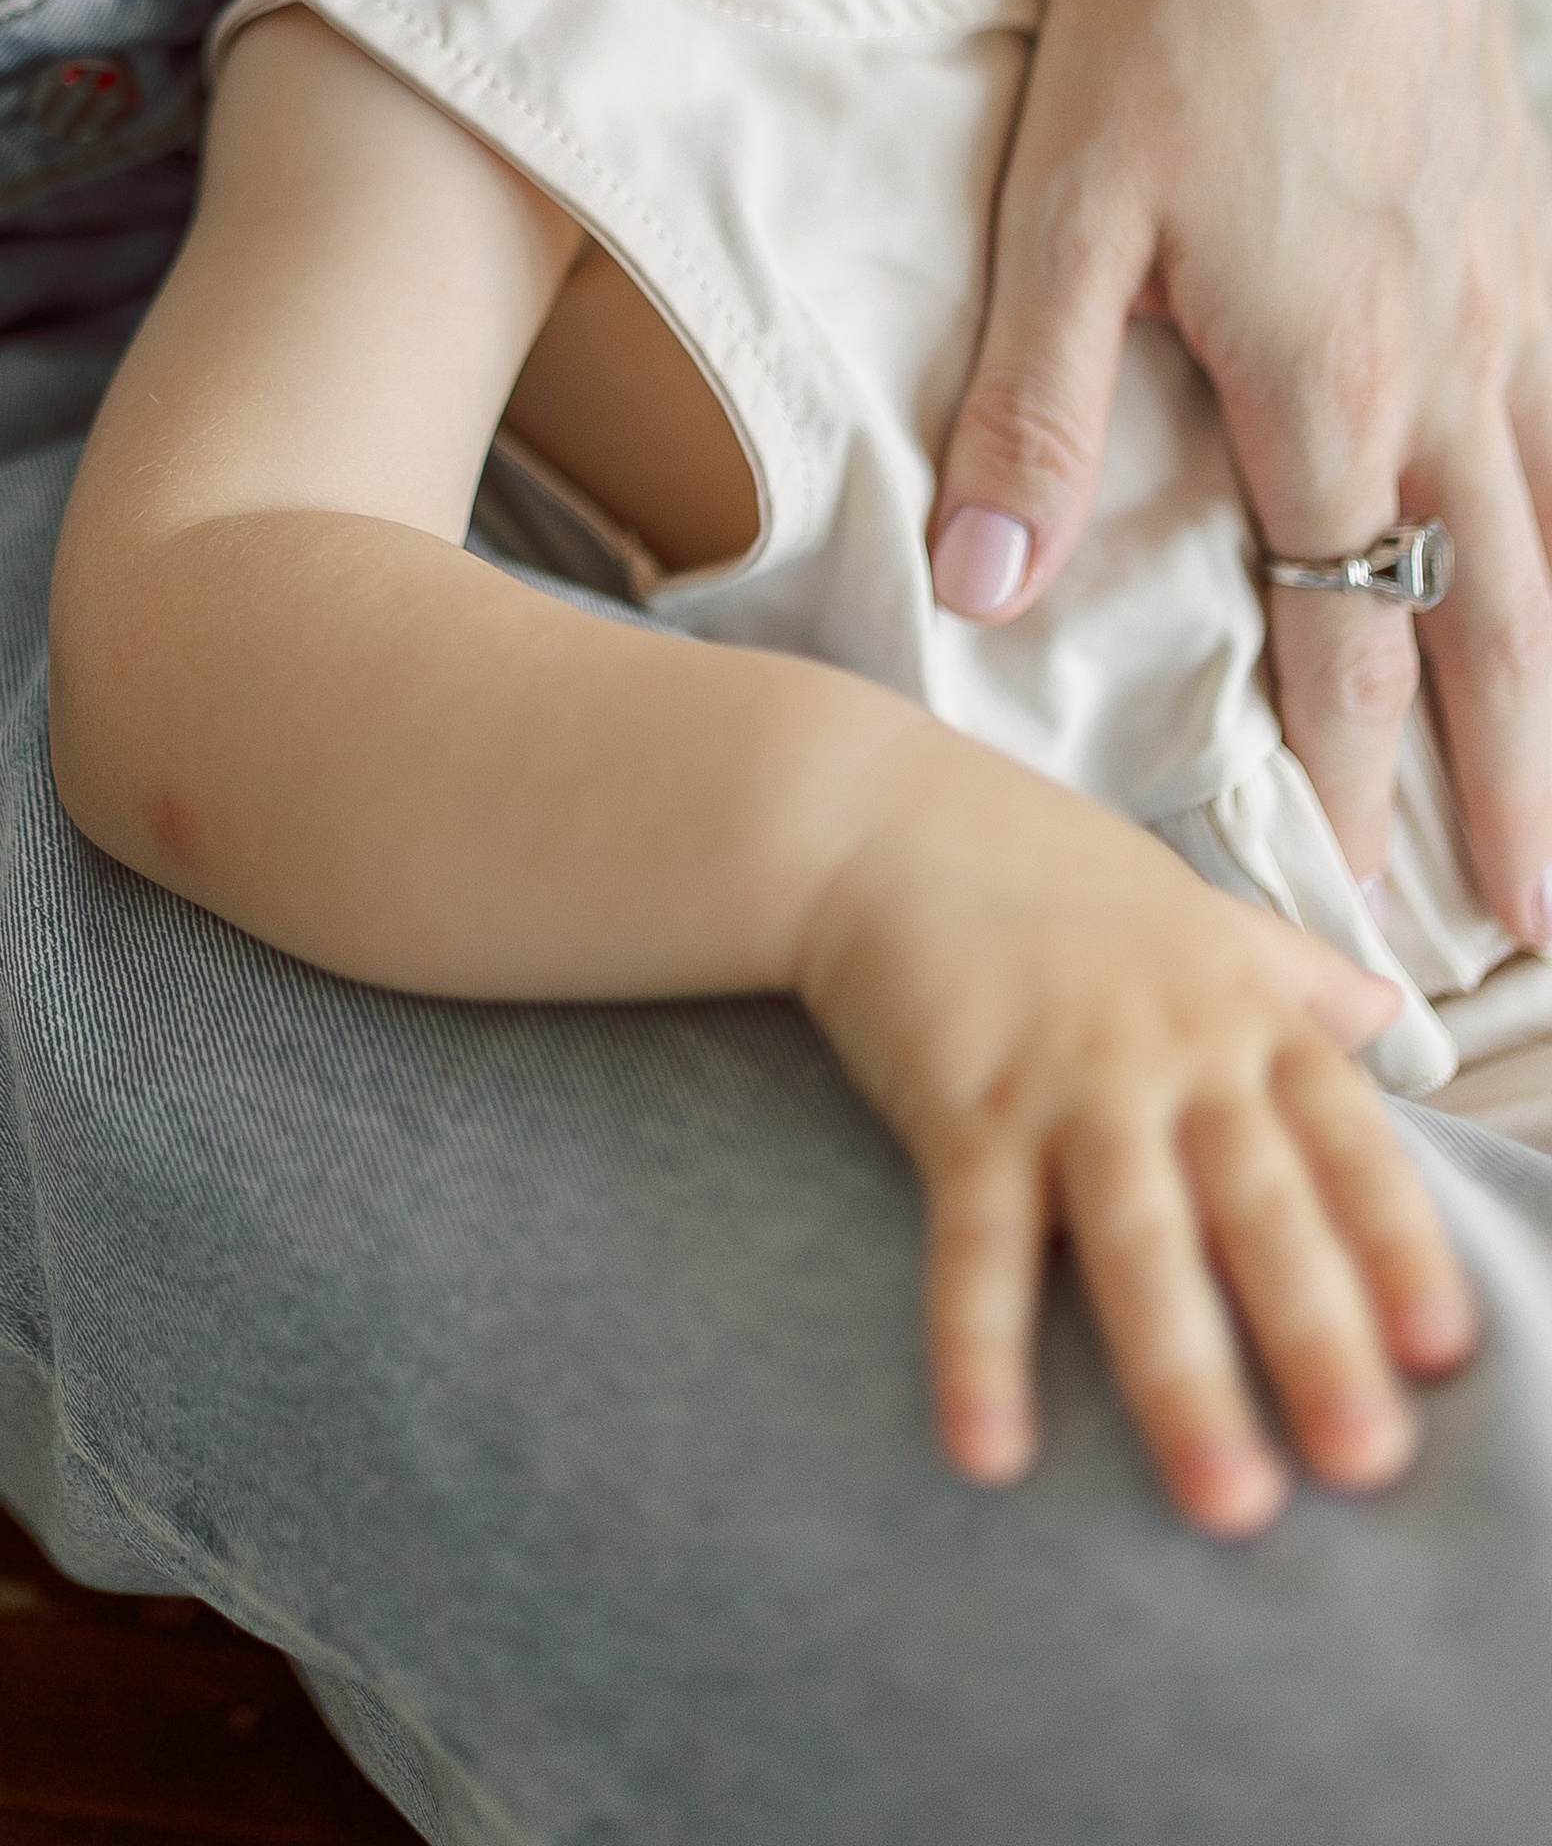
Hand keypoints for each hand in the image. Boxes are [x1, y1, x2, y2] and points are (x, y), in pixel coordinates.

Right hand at [797, 745, 1477, 1534]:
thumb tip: (1391, 1018)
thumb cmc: (1036, 866)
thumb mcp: (1189, 906)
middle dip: (1320, 1339)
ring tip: (1226, 1501)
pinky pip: (979, 1246)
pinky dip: (981, 1347)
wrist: (872, 815)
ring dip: (1183, 1375)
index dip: (1398, 1244)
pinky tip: (990, 1448)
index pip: (1345, 1141)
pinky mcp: (960, 1107)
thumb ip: (1291, 972)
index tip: (1443, 1350)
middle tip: (1367, 1463)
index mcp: (1237, 1012)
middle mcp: (1169, 1053)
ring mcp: (1065, 1082)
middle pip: (1261, 1209)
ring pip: (1141, 1242)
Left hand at [933, 0, 1551, 932]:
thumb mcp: (1062, 201)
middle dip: (1511, 788)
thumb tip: (989, 580)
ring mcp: (1503, 292)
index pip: (1341, 639)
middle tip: (1530, 931)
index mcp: (1320, 382)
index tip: (1356, 911)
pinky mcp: (1520, 222)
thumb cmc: (1179, 4)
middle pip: (1493, 621)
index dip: (1346, 786)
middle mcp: (1440, 364)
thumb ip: (1032, 400)